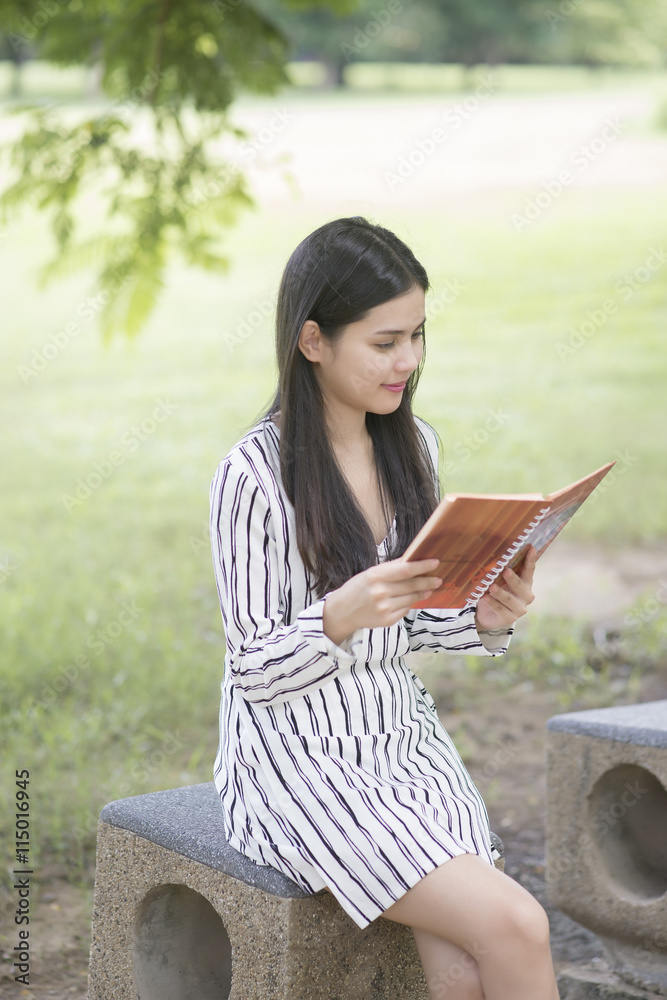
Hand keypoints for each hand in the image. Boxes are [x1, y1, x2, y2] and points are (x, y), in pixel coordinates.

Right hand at [325, 558, 442, 639]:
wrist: (343, 611)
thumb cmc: (358, 588)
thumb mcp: (371, 573)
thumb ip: (392, 568)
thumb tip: (413, 560)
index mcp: (376, 576)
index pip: (406, 570)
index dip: (423, 566)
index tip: (435, 563)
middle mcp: (380, 592)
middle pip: (412, 585)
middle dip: (428, 582)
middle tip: (438, 579)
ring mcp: (384, 608)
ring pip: (411, 598)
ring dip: (422, 593)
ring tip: (428, 589)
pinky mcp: (387, 620)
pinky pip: (405, 610)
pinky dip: (409, 604)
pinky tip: (409, 600)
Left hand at [474, 545, 536, 631]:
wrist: (487, 613)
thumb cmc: (496, 591)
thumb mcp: (499, 580)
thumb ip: (501, 571)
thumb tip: (495, 554)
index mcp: (525, 583)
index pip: (529, 570)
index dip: (530, 559)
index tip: (531, 548)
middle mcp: (526, 596)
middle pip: (520, 586)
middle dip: (513, 579)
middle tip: (506, 571)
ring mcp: (519, 608)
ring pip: (509, 599)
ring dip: (500, 593)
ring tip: (492, 587)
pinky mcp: (510, 618)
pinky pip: (500, 609)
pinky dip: (492, 603)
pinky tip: (485, 597)